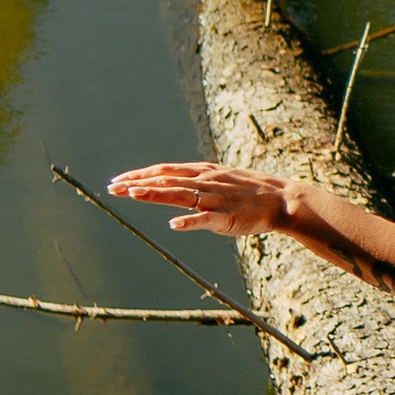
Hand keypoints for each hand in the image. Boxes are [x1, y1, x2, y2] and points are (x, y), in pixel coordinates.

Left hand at [108, 160, 293, 240]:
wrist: (281, 199)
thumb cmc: (249, 192)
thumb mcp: (219, 179)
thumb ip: (196, 182)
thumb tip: (175, 184)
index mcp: (202, 173)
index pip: (164, 170)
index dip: (140, 175)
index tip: (118, 180)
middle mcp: (205, 182)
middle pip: (166, 180)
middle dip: (137, 183)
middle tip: (113, 187)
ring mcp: (215, 199)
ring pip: (180, 195)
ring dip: (155, 194)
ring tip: (133, 194)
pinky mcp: (226, 217)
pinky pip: (205, 219)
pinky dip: (189, 221)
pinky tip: (173, 224)